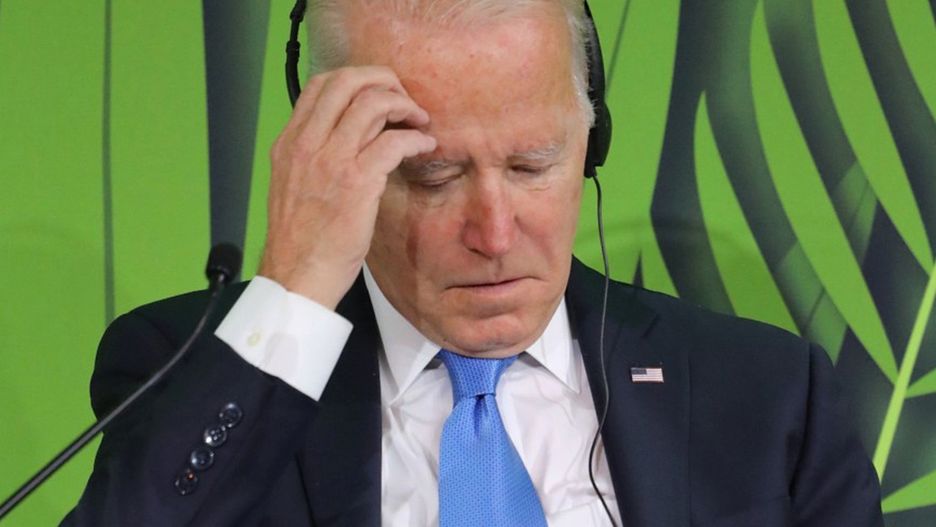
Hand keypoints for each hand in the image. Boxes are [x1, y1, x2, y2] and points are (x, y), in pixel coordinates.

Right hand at [259, 66, 435, 308]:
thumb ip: (315, 155)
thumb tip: (353, 135)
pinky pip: (394, 142)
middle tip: (404, 99)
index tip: (378, 93)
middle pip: (347, 81)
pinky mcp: (357, 183)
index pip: (320, 84)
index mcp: (289, 142)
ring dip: (405, 106)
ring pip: (373, 104)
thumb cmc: (302, 239)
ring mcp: (331, 161)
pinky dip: (416, 138)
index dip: (357, 79)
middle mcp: (306, 144)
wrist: (297, 275)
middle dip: (383, 81)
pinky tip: (424, 146)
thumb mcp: (295, 184)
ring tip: (419, 121)